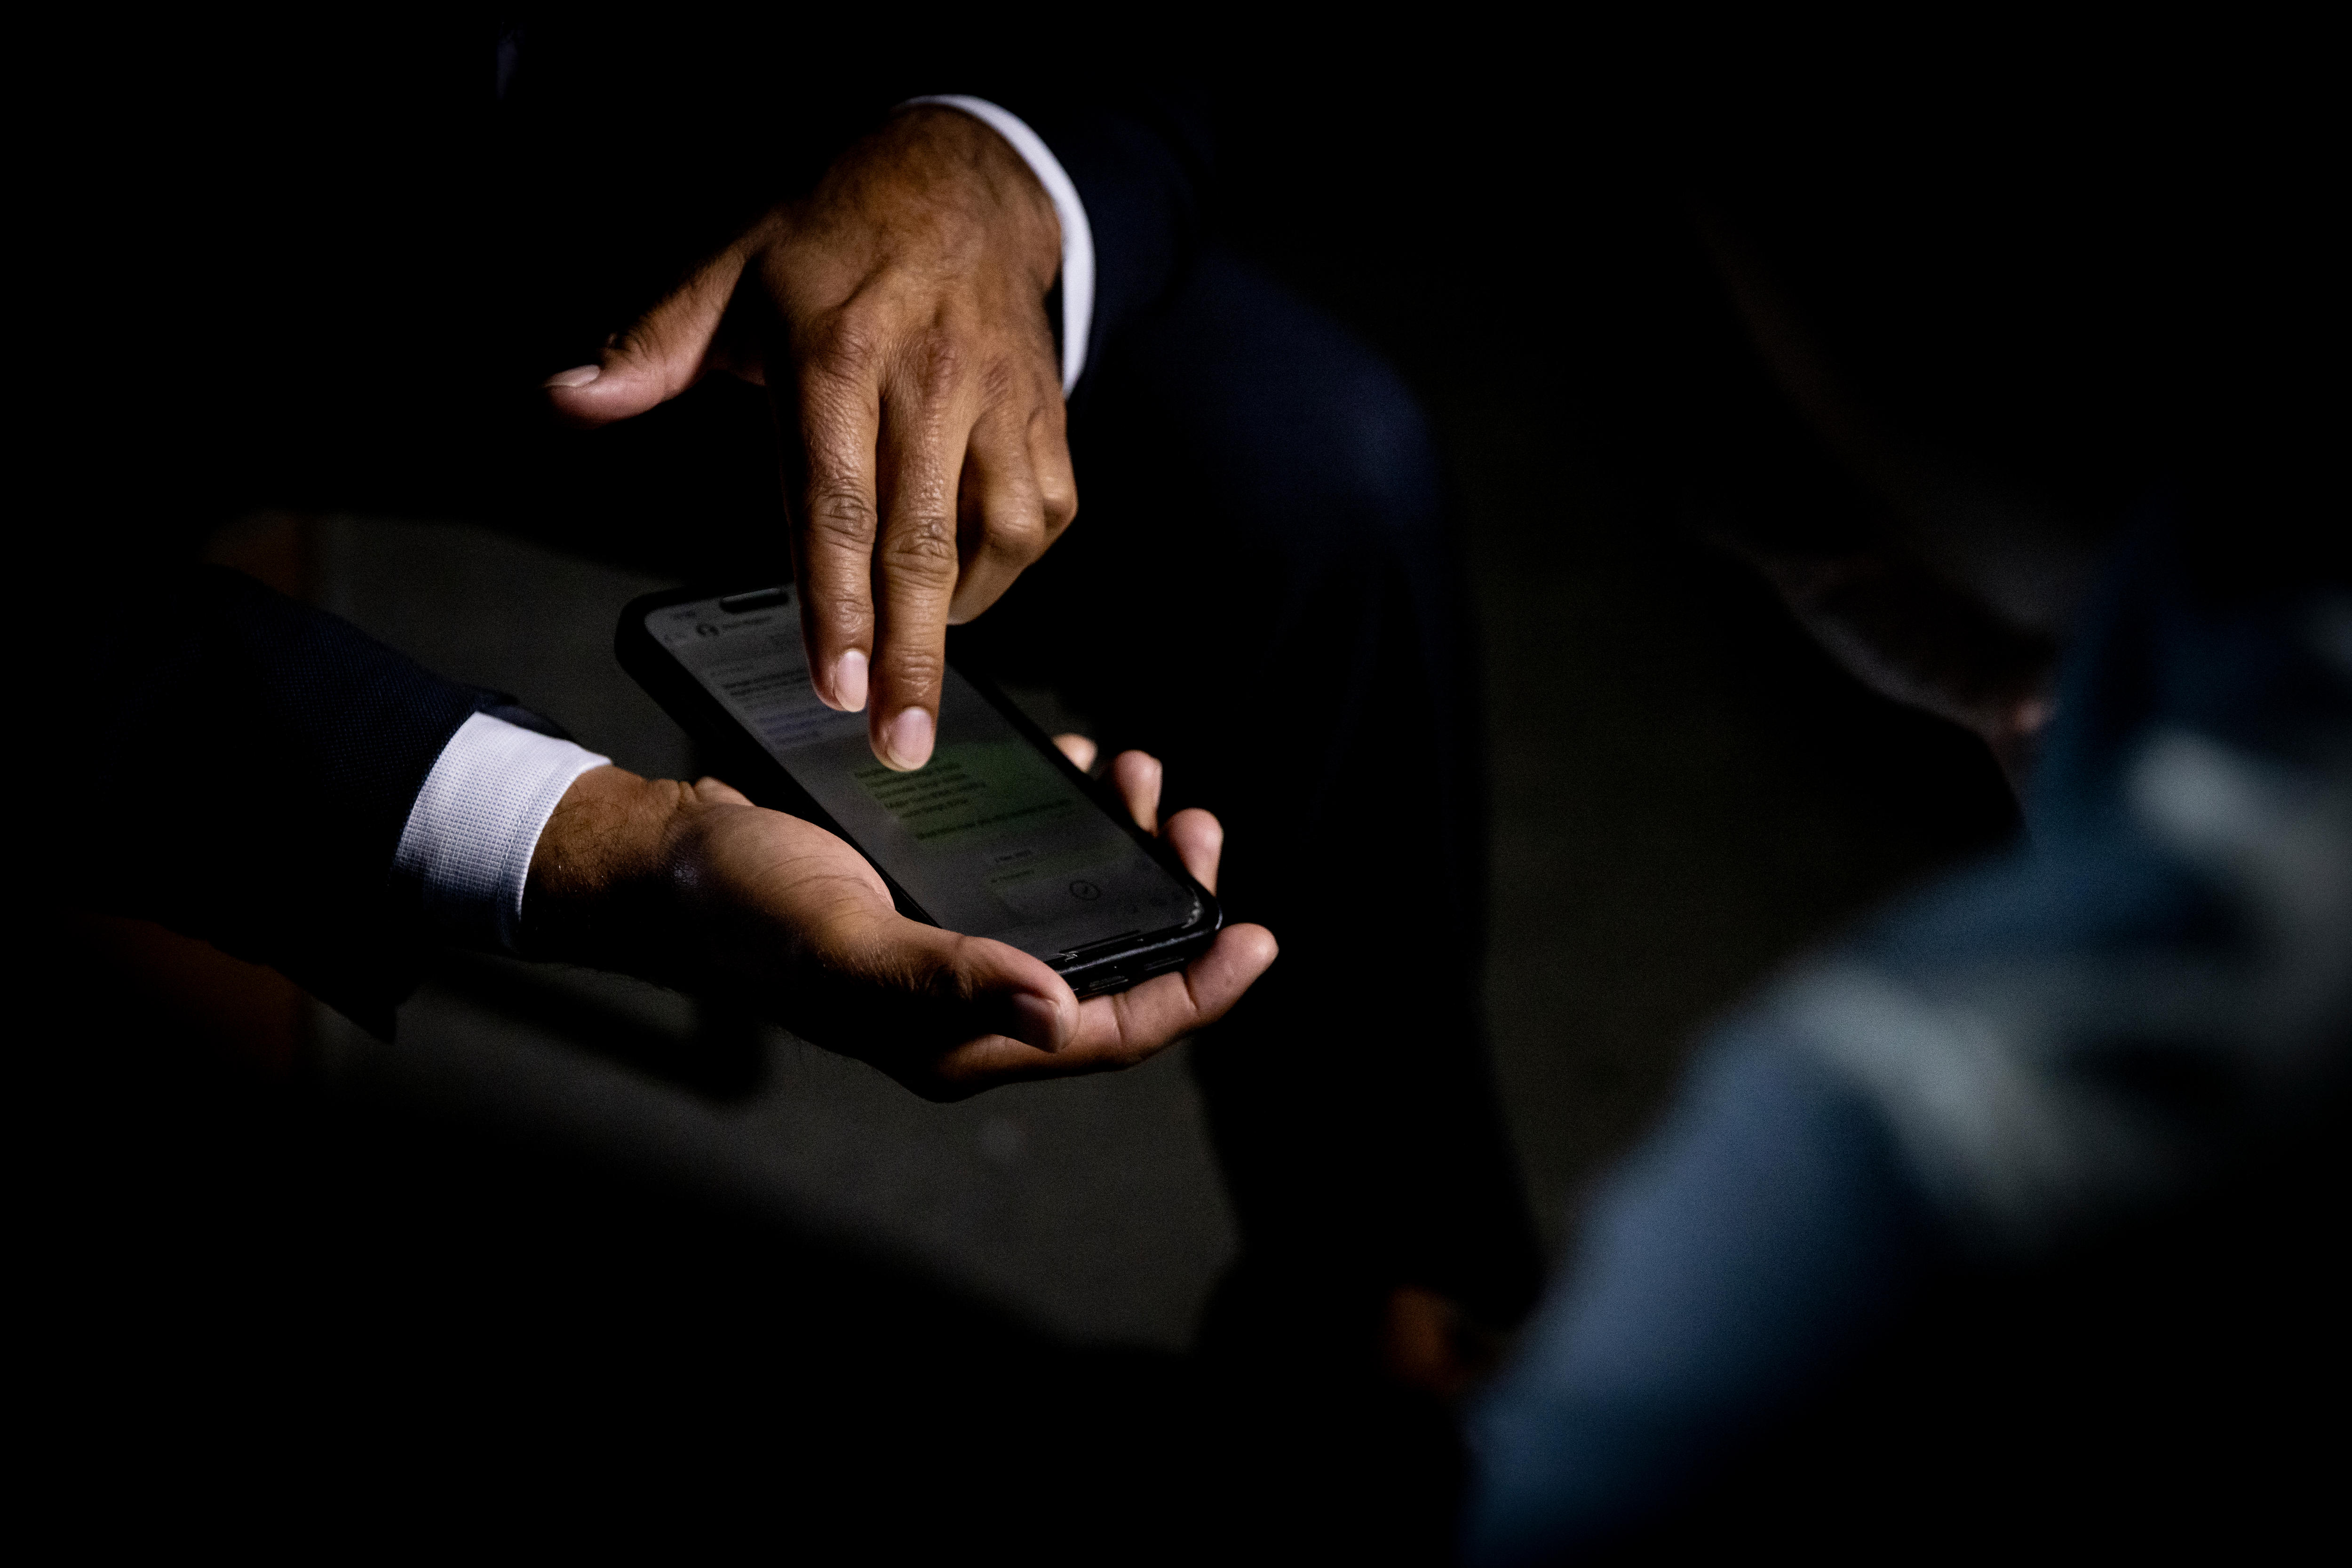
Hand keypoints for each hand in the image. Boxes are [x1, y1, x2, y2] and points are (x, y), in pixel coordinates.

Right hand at [521, 737, 1274, 1100]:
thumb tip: (1064, 1011)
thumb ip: (951, 978)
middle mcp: (968, 1000)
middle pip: (1109, 965)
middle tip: (1191, 818)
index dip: (1194, 994)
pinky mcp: (939, 890)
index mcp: (956, 1038)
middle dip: (1168, 895)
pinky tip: (1076, 766)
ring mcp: (955, 943)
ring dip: (1122, 843)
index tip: (1259, 936)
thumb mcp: (847, 941)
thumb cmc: (743, 907)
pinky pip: (1030, 863)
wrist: (668, 854)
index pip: (1110, 1035)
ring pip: (1075, 907)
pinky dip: (1065, 815)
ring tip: (1138, 773)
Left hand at [544, 106, 1075, 773]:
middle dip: (910, 657)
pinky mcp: (1045, 417)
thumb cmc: (832, 241)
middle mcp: (927, 382)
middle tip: (900, 743)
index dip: (836, 602)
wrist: (963, 185)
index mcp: (838, 355)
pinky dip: (1003, 565)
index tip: (834, 687)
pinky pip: (1040, 514)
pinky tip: (962, 585)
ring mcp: (998, 401)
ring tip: (915, 668)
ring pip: (995, 535)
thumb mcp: (729, 271)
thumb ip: (650, 348)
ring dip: (956, 616)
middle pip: (920, 543)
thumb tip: (567, 398)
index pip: (836, 501)